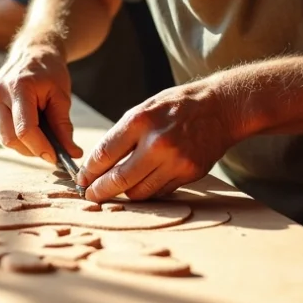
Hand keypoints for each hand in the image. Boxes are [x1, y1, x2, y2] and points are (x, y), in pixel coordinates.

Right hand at [0, 39, 83, 163]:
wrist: (32, 52)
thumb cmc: (49, 72)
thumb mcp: (62, 96)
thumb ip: (64, 126)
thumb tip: (72, 153)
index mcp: (17, 87)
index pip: (25, 130)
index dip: (41, 148)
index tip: (56, 158)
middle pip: (11, 139)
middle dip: (33, 150)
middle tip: (51, 149)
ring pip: (4, 138)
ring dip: (24, 144)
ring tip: (40, 130)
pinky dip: (15, 134)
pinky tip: (25, 121)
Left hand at [77, 77, 243, 201]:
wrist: (220, 107)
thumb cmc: (176, 107)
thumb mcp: (143, 109)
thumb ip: (121, 136)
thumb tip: (97, 164)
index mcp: (140, 121)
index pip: (104, 154)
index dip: (89, 171)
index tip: (82, 179)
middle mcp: (157, 143)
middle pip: (118, 180)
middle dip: (99, 191)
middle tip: (90, 195)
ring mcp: (175, 161)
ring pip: (139, 192)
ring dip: (124, 193)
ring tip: (117, 189)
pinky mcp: (189, 174)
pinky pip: (160, 192)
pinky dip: (147, 190)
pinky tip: (143, 183)